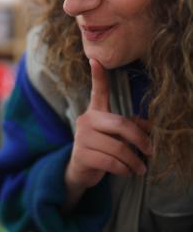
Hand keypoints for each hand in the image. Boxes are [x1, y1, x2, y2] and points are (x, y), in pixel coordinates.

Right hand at [64, 58, 151, 206]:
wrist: (80, 171)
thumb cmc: (101, 150)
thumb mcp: (115, 137)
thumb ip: (130, 128)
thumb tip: (150, 126)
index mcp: (95, 113)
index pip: (98, 92)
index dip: (98, 76)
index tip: (95, 59)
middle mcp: (86, 120)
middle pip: (120, 124)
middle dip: (140, 139)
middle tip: (151, 151)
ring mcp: (82, 137)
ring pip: (118, 148)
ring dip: (134, 161)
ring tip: (140, 168)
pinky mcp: (81, 154)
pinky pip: (110, 162)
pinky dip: (124, 170)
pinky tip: (127, 172)